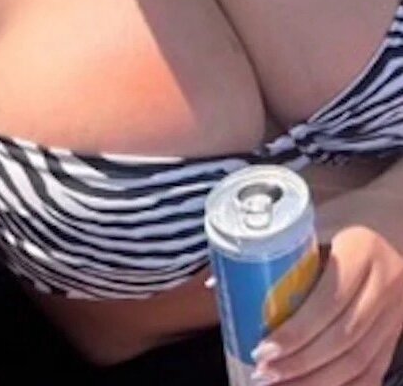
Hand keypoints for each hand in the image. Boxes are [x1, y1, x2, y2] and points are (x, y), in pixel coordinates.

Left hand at [252, 226, 402, 384]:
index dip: (296, 331)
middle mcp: (385, 282)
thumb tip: (218, 282)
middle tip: (265, 372)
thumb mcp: (317, 233)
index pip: (328, 300)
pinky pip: (371, 372)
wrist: (389, 234)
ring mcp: (394, 313)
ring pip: (357, 361)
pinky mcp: (395, 335)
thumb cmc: (339, 232)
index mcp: (362, 250)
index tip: (263, 348)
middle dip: (300, 362)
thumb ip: (279, 255)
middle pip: (343, 336)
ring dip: (316, 381)